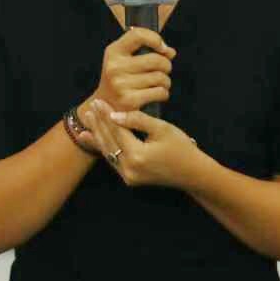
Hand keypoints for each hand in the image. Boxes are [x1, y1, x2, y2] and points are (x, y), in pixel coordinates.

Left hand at [81, 98, 205, 189]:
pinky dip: (104, 147)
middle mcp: (129, 169)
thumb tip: (114, 114)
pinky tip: (93, 138)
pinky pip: (114, 160)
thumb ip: (137, 120)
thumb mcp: (162, 128)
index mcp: (137, 156)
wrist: (192, 173)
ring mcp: (128, 177)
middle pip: (109, 142)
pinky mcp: (130, 179)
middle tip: (91, 106)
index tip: (99, 101)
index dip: (106, 115)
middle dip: (99, 123)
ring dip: (98, 135)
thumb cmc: (180, 147)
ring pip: (108, 152)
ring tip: (87, 120)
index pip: (117, 131)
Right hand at [88, 26, 174, 115]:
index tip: (162, 48)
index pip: (137, 35)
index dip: (155, 39)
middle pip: (156, 59)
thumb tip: (170, 52)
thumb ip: (146, 50)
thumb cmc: (120, 78)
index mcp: (113, 52)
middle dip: (166, 65)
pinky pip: (159, 92)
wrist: (105, 105)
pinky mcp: (129, 101)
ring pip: (160, 77)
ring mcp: (121, 84)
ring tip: (159, 83)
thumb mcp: (124, 58)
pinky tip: (156, 94)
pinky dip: (163, 93)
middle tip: (163, 70)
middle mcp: (115, 67)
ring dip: (166, 81)